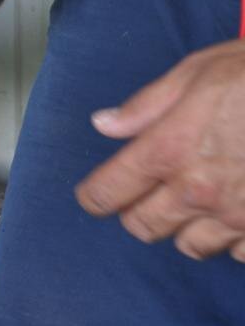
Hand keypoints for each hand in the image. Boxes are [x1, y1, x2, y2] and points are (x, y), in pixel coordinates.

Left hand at [75, 39, 244, 261]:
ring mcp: (238, 217)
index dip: (95, 195)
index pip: (106, 192)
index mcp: (168, 150)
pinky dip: (235, 238)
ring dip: (188, 226)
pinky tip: (242, 210)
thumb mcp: (197, 72)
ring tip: (202, 198)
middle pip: (142, 227)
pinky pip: (237, 253)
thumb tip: (104, 124)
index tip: (97, 193)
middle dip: (139, 211)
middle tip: (152, 191)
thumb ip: (146, 106)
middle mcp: (197, 191)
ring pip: (189, 246)